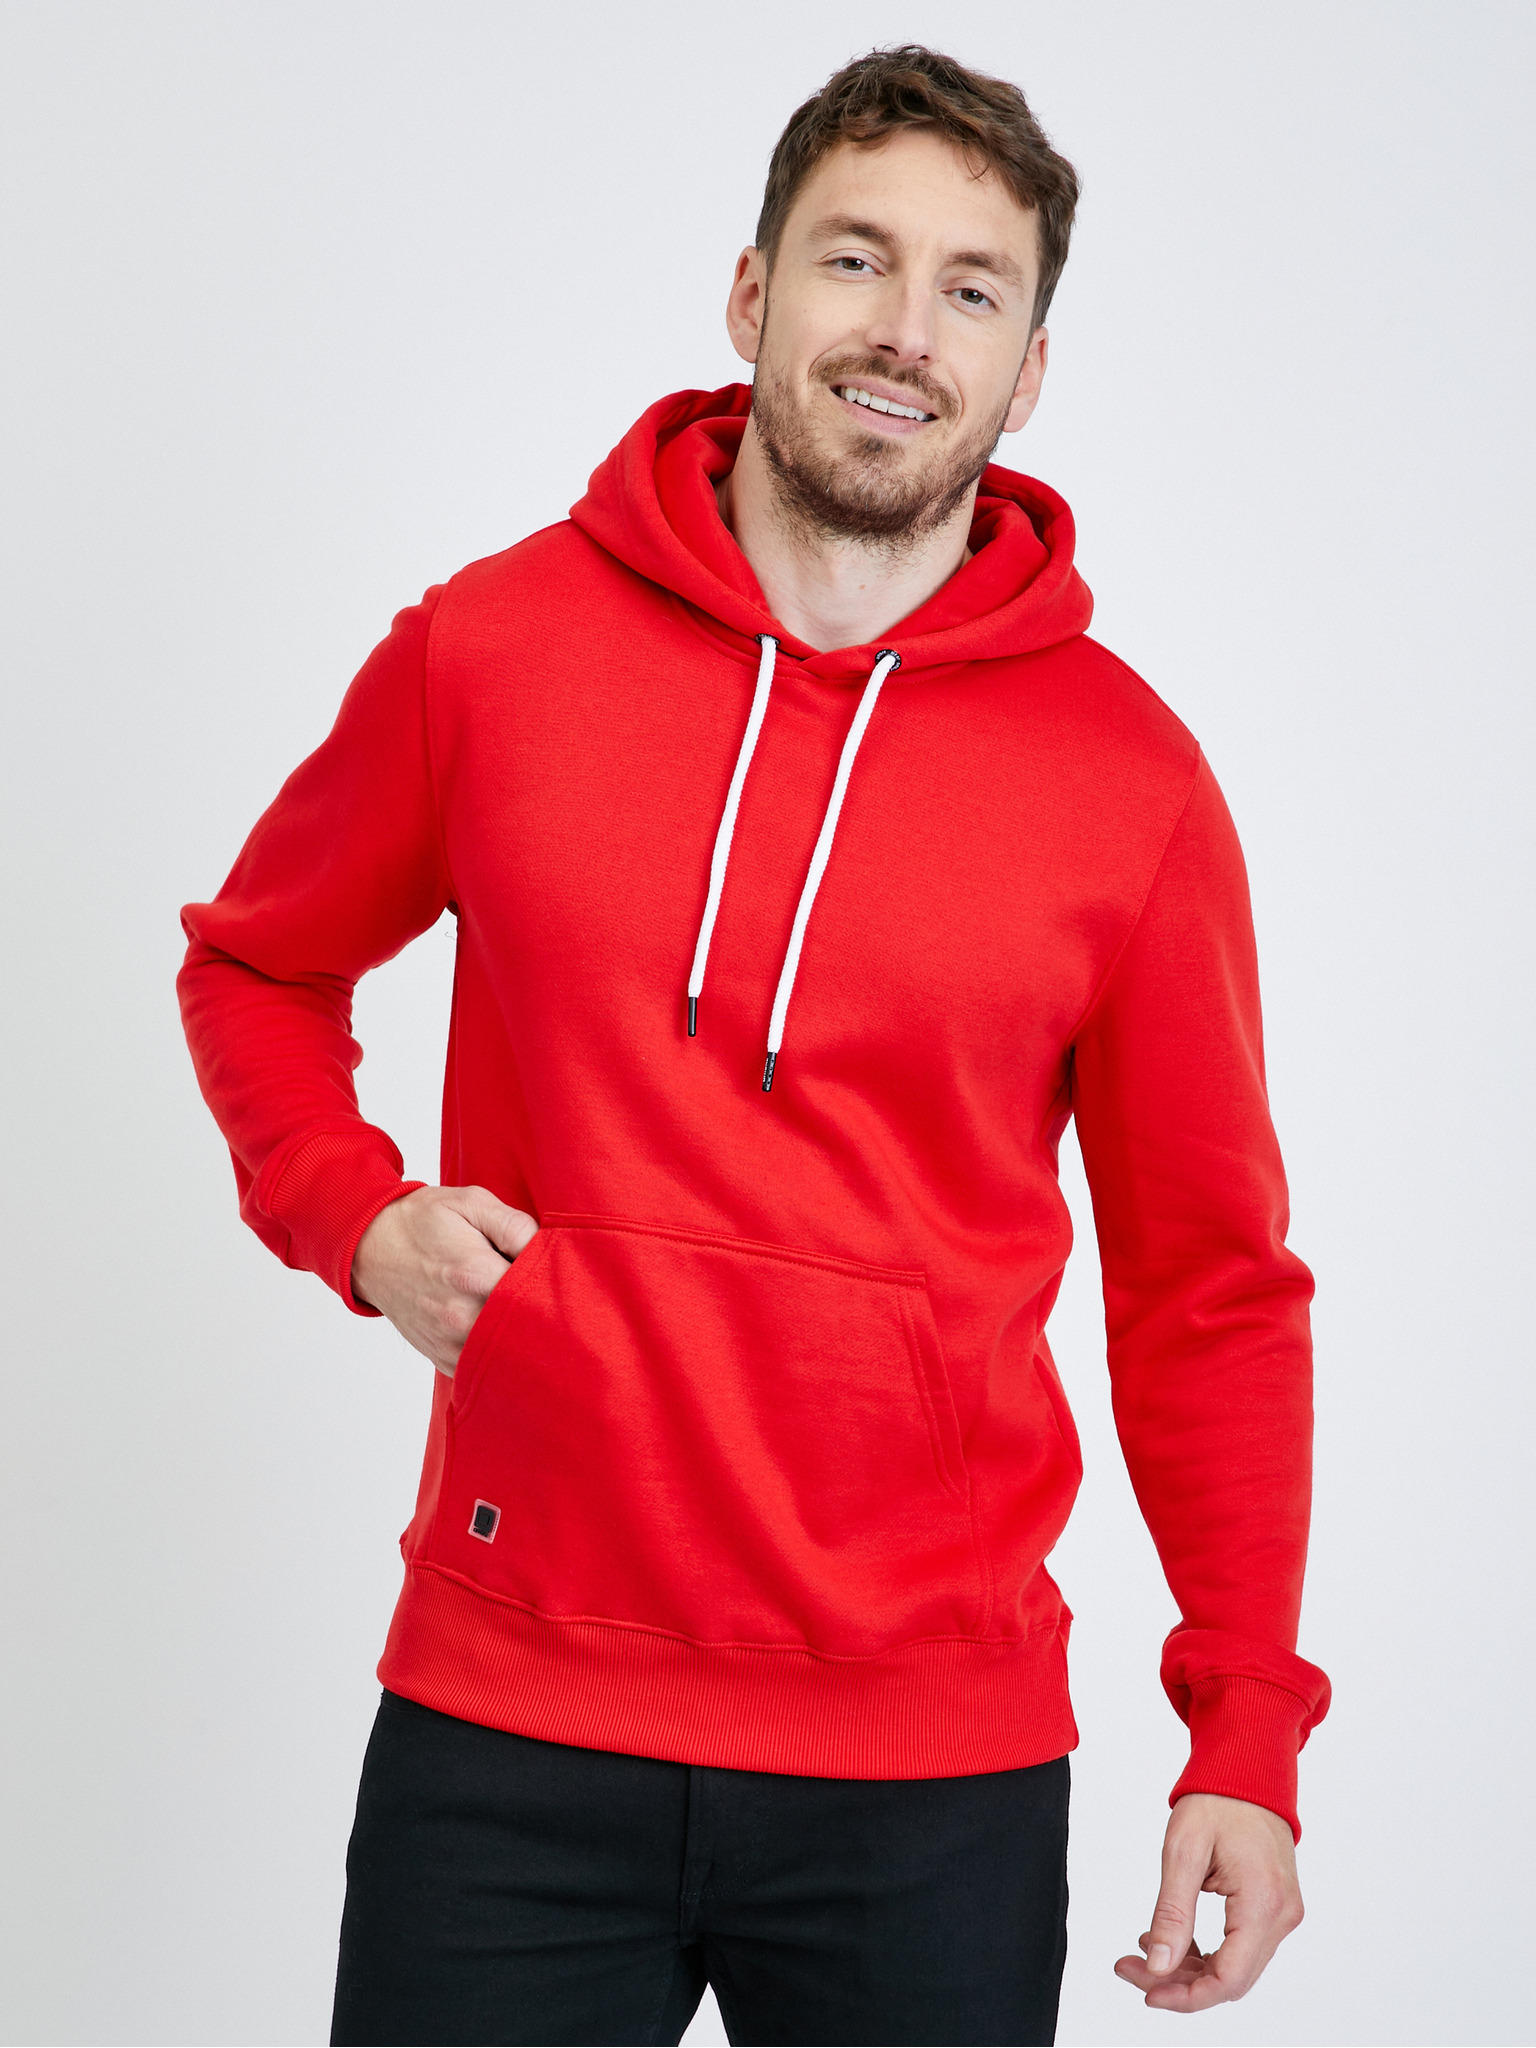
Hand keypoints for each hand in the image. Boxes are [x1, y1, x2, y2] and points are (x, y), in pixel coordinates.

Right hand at [352, 1185, 538, 1376]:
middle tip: (553, 1297)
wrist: (368, 1248)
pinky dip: (500, 1354)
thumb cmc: (422, 1221)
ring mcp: (450, 1343)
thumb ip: (514, 1224)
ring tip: (527, 1312)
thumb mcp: (470, 1203)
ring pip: (509, 1356)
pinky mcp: (442, 1358)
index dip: (556, 1285)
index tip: (560, 1275)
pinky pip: (485, 1368)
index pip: (538, 1293)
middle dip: (546, 1315)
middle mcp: (461, 1316)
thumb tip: (548, 1248)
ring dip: (524, 1338)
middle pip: (528, 1330)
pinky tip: (504, 1330)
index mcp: (474, 1274)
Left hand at [1113, 1792, 1303, 2010]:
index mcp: (1263, 1903)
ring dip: (1191, 1969)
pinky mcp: (1275, 1908)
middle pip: (1232, 1979)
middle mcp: (1282, 1916)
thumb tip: (1159, 1966)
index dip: (1186, 1996)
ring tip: (1144, 1949)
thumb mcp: (1183, 1851)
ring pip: (1236, 1967)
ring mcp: (1283, 1913)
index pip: (1228, 1979)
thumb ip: (1172, 1912)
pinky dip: (1207, 1951)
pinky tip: (1172, 1937)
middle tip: (1130, 1965)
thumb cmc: (1216, 1800)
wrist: (1248, 1770)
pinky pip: (1242, 1947)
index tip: (1145, 1991)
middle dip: (1179, 1982)